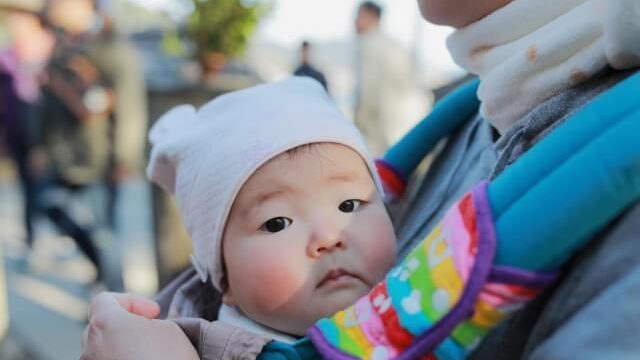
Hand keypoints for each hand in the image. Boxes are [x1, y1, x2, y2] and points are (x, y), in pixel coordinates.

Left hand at [80, 292, 199, 359]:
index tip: (154, 313)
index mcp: (105, 324)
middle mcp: (90, 347)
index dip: (132, 301)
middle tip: (151, 331)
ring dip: (123, 346)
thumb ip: (149, 320)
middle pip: (102, 326)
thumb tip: (144, 328)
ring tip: (149, 353)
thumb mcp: (170, 328)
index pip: (104, 300)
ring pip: (103, 349)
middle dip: (126, 325)